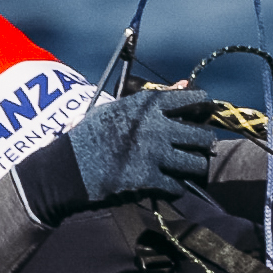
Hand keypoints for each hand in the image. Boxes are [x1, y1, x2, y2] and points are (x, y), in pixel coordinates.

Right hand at [14, 87, 217, 219]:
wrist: (67, 170)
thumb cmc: (88, 136)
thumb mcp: (115, 109)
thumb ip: (152, 100)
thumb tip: (185, 84)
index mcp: (145, 106)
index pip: (190, 99)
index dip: (202, 105)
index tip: (205, 111)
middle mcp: (155, 127)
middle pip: (200, 136)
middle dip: (203, 143)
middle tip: (199, 148)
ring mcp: (154, 155)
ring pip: (195, 164)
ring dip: (192, 168)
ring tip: (184, 169)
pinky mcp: (150, 180)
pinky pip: (177, 186)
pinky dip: (174, 188)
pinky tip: (166, 185)